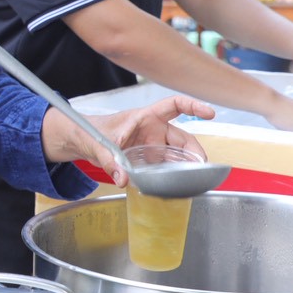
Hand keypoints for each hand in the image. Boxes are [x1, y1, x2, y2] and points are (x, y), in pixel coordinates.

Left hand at [43, 96, 213, 184]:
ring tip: (193, 180)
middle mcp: (153, 130)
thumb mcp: (97, 143)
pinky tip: (176, 187)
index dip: (193, 106)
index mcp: (145, 117)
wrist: (83, 140)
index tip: (210, 113)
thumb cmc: (91, 131)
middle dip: (194, 151)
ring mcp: (152, 145)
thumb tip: (122, 178)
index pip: (174, 106)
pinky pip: (164, 167)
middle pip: (181, 138)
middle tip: (201, 167)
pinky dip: (171, 176)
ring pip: (176, 155)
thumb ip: (109, 160)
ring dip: (185, 167)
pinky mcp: (148, 160)